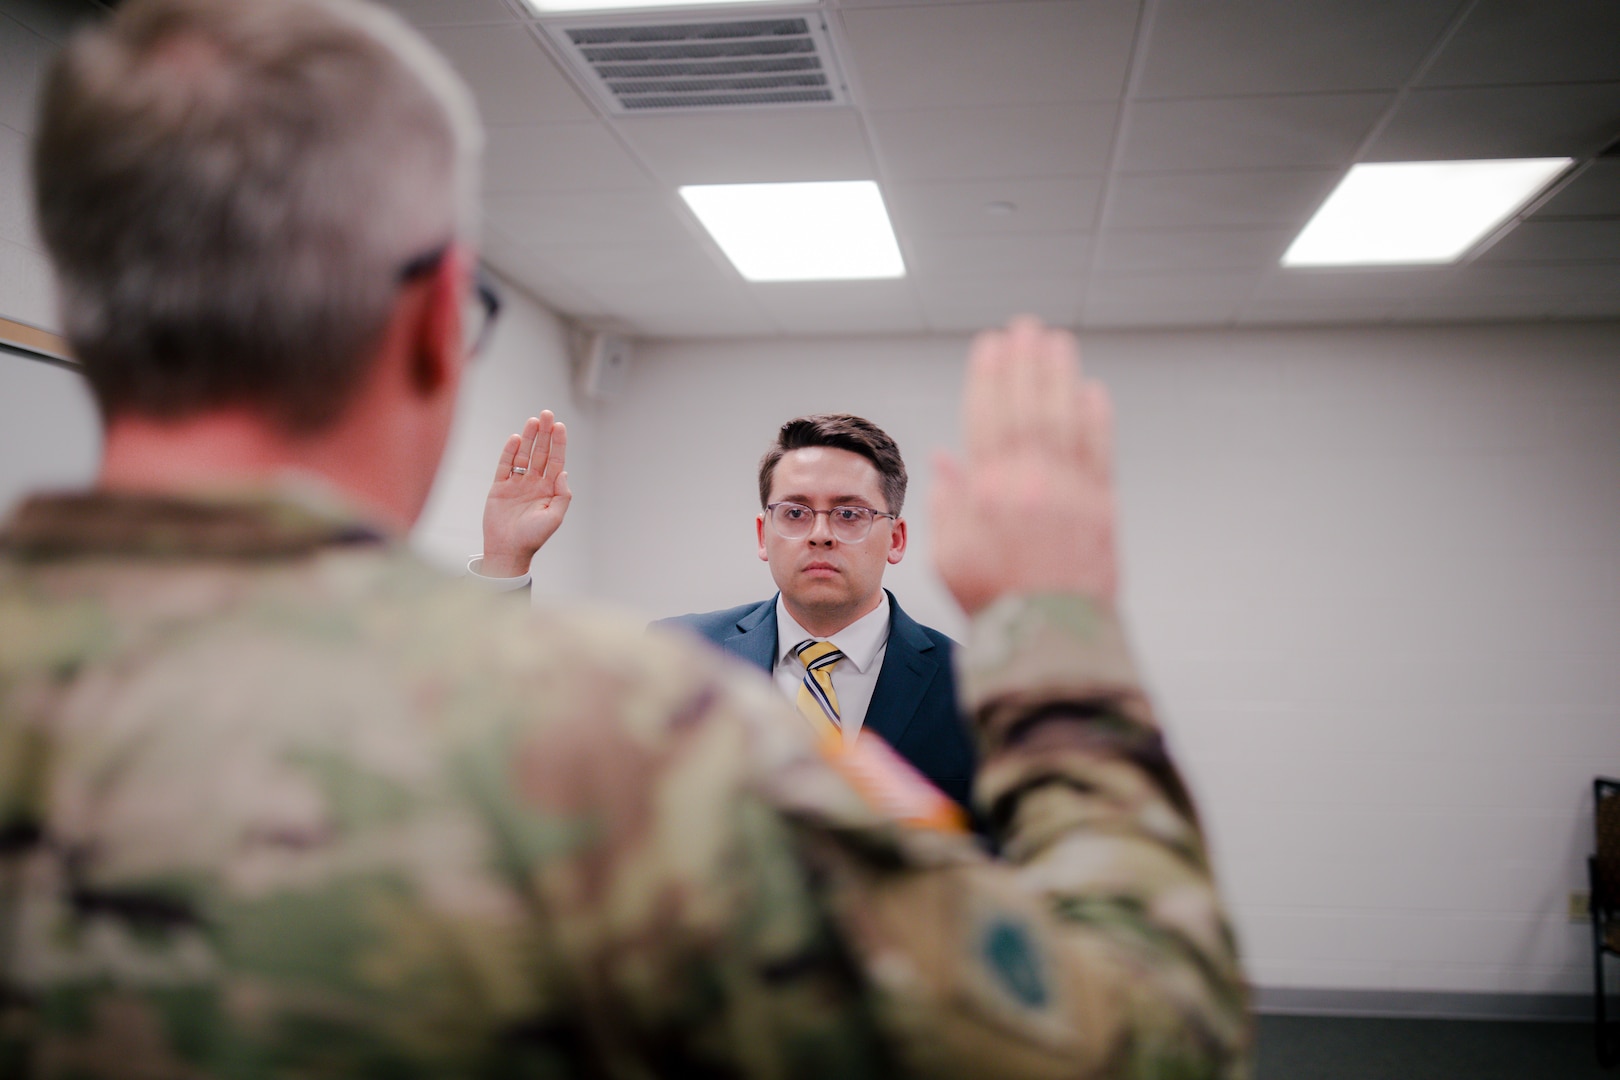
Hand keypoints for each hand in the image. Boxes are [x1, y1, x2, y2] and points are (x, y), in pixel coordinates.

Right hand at [480, 411, 571, 576]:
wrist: (508, 550)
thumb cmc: (533, 537)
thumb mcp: (554, 517)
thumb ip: (562, 495)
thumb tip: (563, 472)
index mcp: (549, 489)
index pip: (555, 461)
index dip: (558, 443)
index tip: (560, 426)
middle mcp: (534, 483)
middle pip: (540, 452)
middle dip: (544, 433)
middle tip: (547, 414)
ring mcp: (516, 483)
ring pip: (523, 455)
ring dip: (528, 438)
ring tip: (533, 421)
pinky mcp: (499, 487)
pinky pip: (505, 465)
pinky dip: (509, 452)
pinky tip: (515, 439)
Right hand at [932, 317, 1116, 615]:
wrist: (1050, 639)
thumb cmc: (996, 602)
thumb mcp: (950, 556)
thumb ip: (949, 504)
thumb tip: (947, 461)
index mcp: (989, 493)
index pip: (987, 418)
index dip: (989, 377)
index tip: (990, 345)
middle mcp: (1031, 484)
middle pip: (1028, 407)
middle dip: (1025, 362)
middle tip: (1026, 327)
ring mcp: (1070, 493)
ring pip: (1065, 419)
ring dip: (1060, 376)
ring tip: (1057, 342)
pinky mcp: (1102, 508)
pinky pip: (1099, 451)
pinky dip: (1096, 418)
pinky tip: (1092, 391)